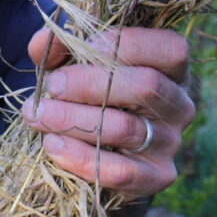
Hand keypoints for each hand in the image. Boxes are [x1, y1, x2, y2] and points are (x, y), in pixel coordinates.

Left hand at [21, 26, 194, 197]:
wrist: (95, 151)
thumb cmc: (87, 94)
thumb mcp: (75, 63)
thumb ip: (61, 47)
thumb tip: (43, 40)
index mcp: (171, 68)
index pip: (169, 50)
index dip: (129, 44)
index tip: (86, 45)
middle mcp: (179, 104)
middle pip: (146, 86)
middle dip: (91, 84)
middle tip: (52, 85)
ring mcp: (170, 142)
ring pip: (127, 129)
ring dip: (74, 120)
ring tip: (37, 114)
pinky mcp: (156, 176)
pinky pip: (121, 171)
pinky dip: (81, 158)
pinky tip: (52, 144)